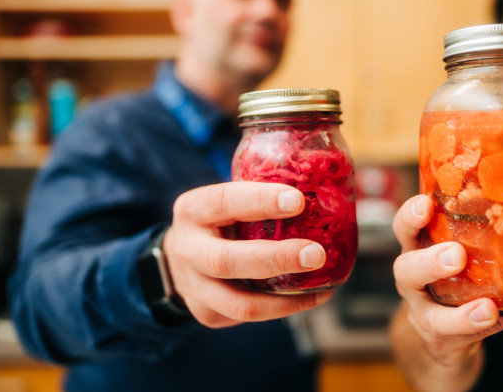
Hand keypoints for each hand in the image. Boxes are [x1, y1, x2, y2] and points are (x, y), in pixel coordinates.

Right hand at [163, 181, 331, 327]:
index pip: (223, 201)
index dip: (260, 201)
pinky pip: (249, 316)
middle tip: (317, 254)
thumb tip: (321, 186)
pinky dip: (284, 308)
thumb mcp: (227, 202)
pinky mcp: (207, 314)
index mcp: (193, 211)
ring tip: (323, 289)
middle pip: (227, 261)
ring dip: (286, 299)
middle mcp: (187, 250)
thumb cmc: (220, 222)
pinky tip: (310, 297)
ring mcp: (194, 288)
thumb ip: (260, 196)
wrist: (179, 260)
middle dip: (276, 259)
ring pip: (240, 303)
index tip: (298, 200)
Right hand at [392, 194, 502, 362]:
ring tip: (488, 308)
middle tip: (457, 255)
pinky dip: (477, 331)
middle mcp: (412, 280)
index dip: (411, 216)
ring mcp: (422, 312)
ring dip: (459, 313)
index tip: (425, 203)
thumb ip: (479, 226)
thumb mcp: (463, 246)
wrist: (445, 330)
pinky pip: (454, 339)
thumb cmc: (460, 273)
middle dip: (429, 262)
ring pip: (429, 315)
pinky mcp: (438, 339)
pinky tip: (501, 322)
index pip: (405, 227)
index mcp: (418, 248)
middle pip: (405, 269)